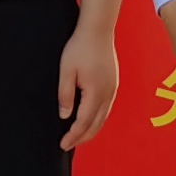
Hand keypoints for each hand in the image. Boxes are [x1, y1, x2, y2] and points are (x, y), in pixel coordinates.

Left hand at [57, 19, 121, 150]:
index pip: (83, 123)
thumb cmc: (80, 48)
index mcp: (95, 93)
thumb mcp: (66, 71)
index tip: (63, 144)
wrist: (98, 30)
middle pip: (95, 125)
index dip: (73, 136)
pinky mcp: (113, 84)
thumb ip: (65, 95)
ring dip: (91, 130)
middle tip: (68, 145)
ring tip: (79, 137)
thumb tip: (64, 115)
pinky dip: (98, 119)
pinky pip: (106, 108)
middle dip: (82, 138)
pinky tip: (91, 119)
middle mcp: (107, 94)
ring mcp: (112, 89)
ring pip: (103, 118)